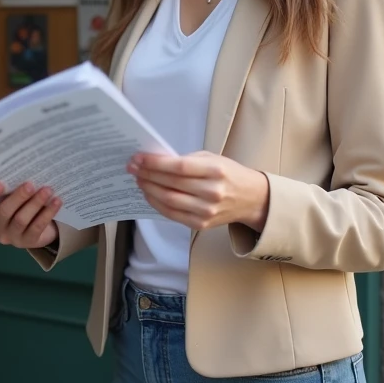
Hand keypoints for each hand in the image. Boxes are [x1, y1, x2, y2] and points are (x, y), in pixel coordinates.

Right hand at [0, 181, 62, 249]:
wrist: (40, 226)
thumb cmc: (23, 204)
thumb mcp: (14, 196)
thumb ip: (13, 186)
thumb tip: (26, 169)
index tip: (0, 183)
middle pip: (3, 212)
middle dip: (18, 197)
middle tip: (30, 184)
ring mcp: (11, 237)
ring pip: (21, 220)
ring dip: (35, 203)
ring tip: (47, 190)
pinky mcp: (28, 242)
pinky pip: (37, 227)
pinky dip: (48, 213)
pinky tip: (56, 201)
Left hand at [129, 152, 269, 231]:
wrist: (251, 199)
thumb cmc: (228, 174)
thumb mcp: (211, 159)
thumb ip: (186, 160)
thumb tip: (154, 161)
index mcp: (216, 171)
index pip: (179, 167)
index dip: (156, 163)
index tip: (139, 158)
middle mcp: (212, 192)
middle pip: (171, 184)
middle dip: (147, 174)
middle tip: (132, 167)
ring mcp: (207, 211)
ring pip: (169, 201)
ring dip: (149, 189)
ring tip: (139, 179)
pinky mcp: (201, 224)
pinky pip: (172, 214)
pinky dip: (156, 204)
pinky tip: (149, 194)